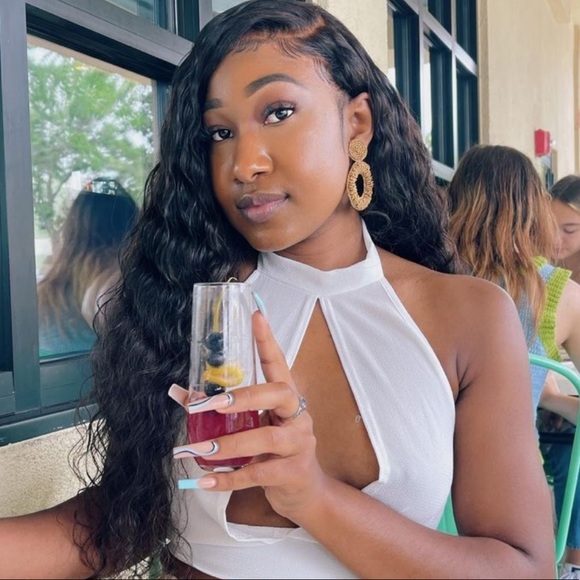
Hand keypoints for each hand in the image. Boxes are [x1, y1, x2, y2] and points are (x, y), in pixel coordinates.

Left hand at [169, 311, 326, 520]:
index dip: (267, 340)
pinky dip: (229, 478)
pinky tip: (206, 481)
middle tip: (209, 405)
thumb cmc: (274, 451)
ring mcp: (299, 443)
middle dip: (242, 396)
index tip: (255, 315)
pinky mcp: (293, 472)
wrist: (305, 491)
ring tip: (199, 450)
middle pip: (278, 393)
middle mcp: (296, 415)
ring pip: (267, 437)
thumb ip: (221, 411)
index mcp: (286, 398)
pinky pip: (259, 473)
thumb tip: (181, 393)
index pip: (278, 363)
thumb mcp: (253, 427)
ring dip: (229, 443)